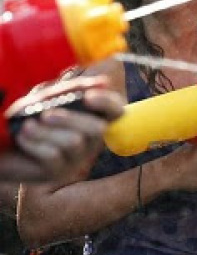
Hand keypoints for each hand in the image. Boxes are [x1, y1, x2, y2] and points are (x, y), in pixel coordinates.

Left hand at [1, 77, 123, 182]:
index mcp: (93, 119)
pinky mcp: (57, 173)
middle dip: (72, 119)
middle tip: (46, 114)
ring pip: (74, 142)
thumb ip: (73, 90)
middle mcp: (90, 141)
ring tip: (26, 126)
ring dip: (46, 131)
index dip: (107, 103)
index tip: (88, 97)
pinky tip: (22, 137)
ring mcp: (75, 159)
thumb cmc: (27, 118)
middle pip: (98, 129)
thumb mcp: (48, 98)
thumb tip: (105, 81)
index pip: (116, 111)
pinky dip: (34, 143)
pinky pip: (53, 156)